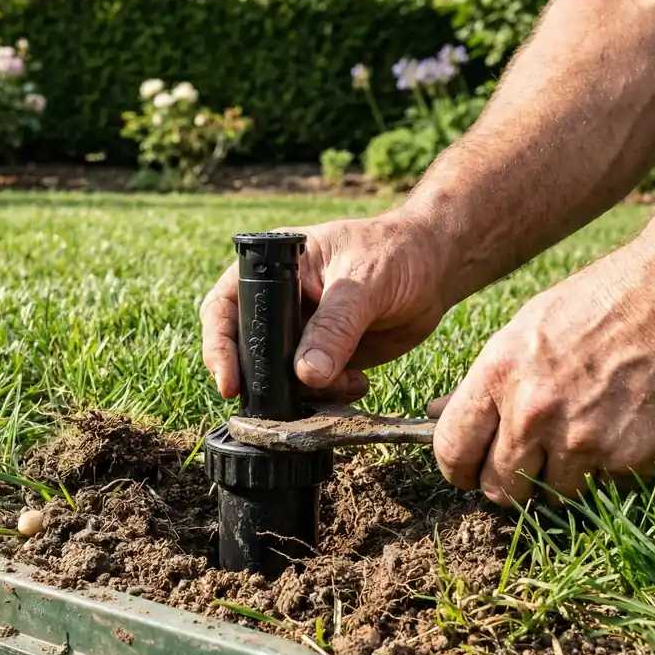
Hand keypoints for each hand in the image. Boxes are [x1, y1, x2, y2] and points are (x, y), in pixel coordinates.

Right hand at [200, 212, 451, 401]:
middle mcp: (280, 303)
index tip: (229, 382)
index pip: (225, 307)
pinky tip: (358, 383)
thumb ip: (335, 327)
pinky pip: (314, 388)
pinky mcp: (327, 356)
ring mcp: (302, 333)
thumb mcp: (364, 283)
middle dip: (265, 381)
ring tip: (345, 382)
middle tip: (285, 402)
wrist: (436, 269)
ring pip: (281, 378)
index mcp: (272, 268)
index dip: (219, 345)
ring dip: (306, 393)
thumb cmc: (397, 252)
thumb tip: (306, 373)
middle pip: (248, 350)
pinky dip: (330, 396)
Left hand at [428, 244, 654, 506]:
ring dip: (565, 479)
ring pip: (553, 496)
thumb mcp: (526, 328)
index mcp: (499, 376)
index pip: (452, 452)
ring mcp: (584, 441)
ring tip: (588, 436)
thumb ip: (484, 382)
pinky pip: (606, 490)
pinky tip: (625, 430)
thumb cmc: (603, 303)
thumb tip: (434, 413)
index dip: (460, 469)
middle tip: (533, 461)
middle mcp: (535, 414)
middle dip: (511, 483)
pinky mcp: (630, 460)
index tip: (473, 470)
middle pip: (500, 489)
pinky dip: (613, 472)